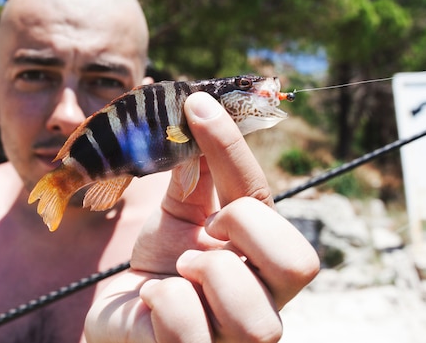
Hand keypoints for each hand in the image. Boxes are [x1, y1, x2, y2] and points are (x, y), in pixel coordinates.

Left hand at [85, 92, 319, 342]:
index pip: (266, 200)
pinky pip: (191, 330)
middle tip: (209, 225)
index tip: (197, 105)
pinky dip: (165, 302)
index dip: (234, 148)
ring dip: (207, 275)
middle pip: (300, 264)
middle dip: (247, 228)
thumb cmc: (160, 266)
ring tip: (178, 270)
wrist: (125, 319)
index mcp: (259, 254)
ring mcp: (233, 336)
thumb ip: (196, 174)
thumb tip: (199, 109)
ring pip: (258, 319)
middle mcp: (261, 297)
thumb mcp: (178, 215)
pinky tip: (151, 298)